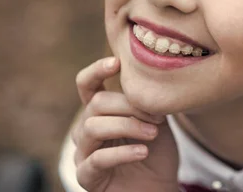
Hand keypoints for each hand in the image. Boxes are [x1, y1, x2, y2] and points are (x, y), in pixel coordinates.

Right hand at [71, 57, 179, 191]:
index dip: (97, 70)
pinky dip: (122, 152)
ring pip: (93, 127)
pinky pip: (97, 159)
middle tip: (157, 118)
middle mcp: (86, 129)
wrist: (159, 187)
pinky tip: (143, 151)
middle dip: (129, 106)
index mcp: (100, 111)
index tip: (117, 63)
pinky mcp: (86, 177)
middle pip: (97, 103)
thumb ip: (147, 99)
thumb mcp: (155, 119)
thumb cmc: (155, 152)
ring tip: (153, 133)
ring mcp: (83, 153)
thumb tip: (149, 76)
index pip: (87, 84)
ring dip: (128, 126)